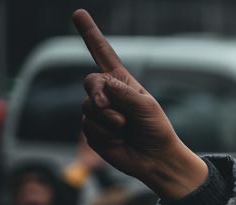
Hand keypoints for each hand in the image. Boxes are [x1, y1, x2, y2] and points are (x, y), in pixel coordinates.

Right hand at [73, 9, 206, 198]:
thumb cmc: (156, 130)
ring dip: (109, 119)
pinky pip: (89, 126)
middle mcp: (108, 95)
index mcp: (122, 83)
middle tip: (112, 108)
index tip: (79, 14)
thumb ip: (122, 92)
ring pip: (88, 107)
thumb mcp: (145, 106)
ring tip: (126, 128)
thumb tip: (99, 88)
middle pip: (90, 81)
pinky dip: (105, 133)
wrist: (156, 159)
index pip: (103, 55)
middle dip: (99, 93)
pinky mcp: (92, 131)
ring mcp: (98, 113)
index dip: (90, 34)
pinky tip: (118, 139)